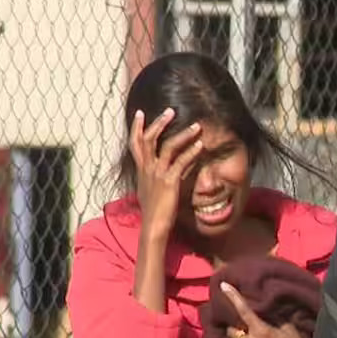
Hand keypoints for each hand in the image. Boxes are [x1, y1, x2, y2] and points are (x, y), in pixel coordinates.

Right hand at [129, 108, 203, 233]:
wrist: (153, 226)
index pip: (135, 143)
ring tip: (196, 126)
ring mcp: (157, 174)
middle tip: (170, 111)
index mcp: (142, 170)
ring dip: (183, 134)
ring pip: (168, 146)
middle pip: (150, 139)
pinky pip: (181, 162)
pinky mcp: (169, 181)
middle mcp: (147, 168)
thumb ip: (161, 175)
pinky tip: (201, 145)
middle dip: (160, 123)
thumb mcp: (153, 190)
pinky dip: (192, 152)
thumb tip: (175, 168)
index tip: (141, 113)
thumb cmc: (154, 211)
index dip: (137, 127)